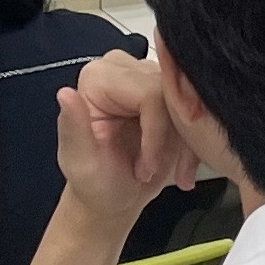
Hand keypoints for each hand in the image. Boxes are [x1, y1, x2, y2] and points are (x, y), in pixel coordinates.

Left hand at [54, 49, 195, 224]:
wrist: (113, 197)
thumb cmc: (94, 183)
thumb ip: (73, 128)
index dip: (156, 131)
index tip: (147, 166)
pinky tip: (183, 168)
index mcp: (98, 77)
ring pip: (192, 100)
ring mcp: (150, 77)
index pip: (149, 92)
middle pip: (174, 92)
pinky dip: (196, 145)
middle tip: (155, 169)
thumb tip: (65, 94)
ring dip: (188, 144)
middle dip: (172, 138)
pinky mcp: (172, 93)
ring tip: (171, 172)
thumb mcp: (79, 162)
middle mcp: (124, 68)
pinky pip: (199, 110)